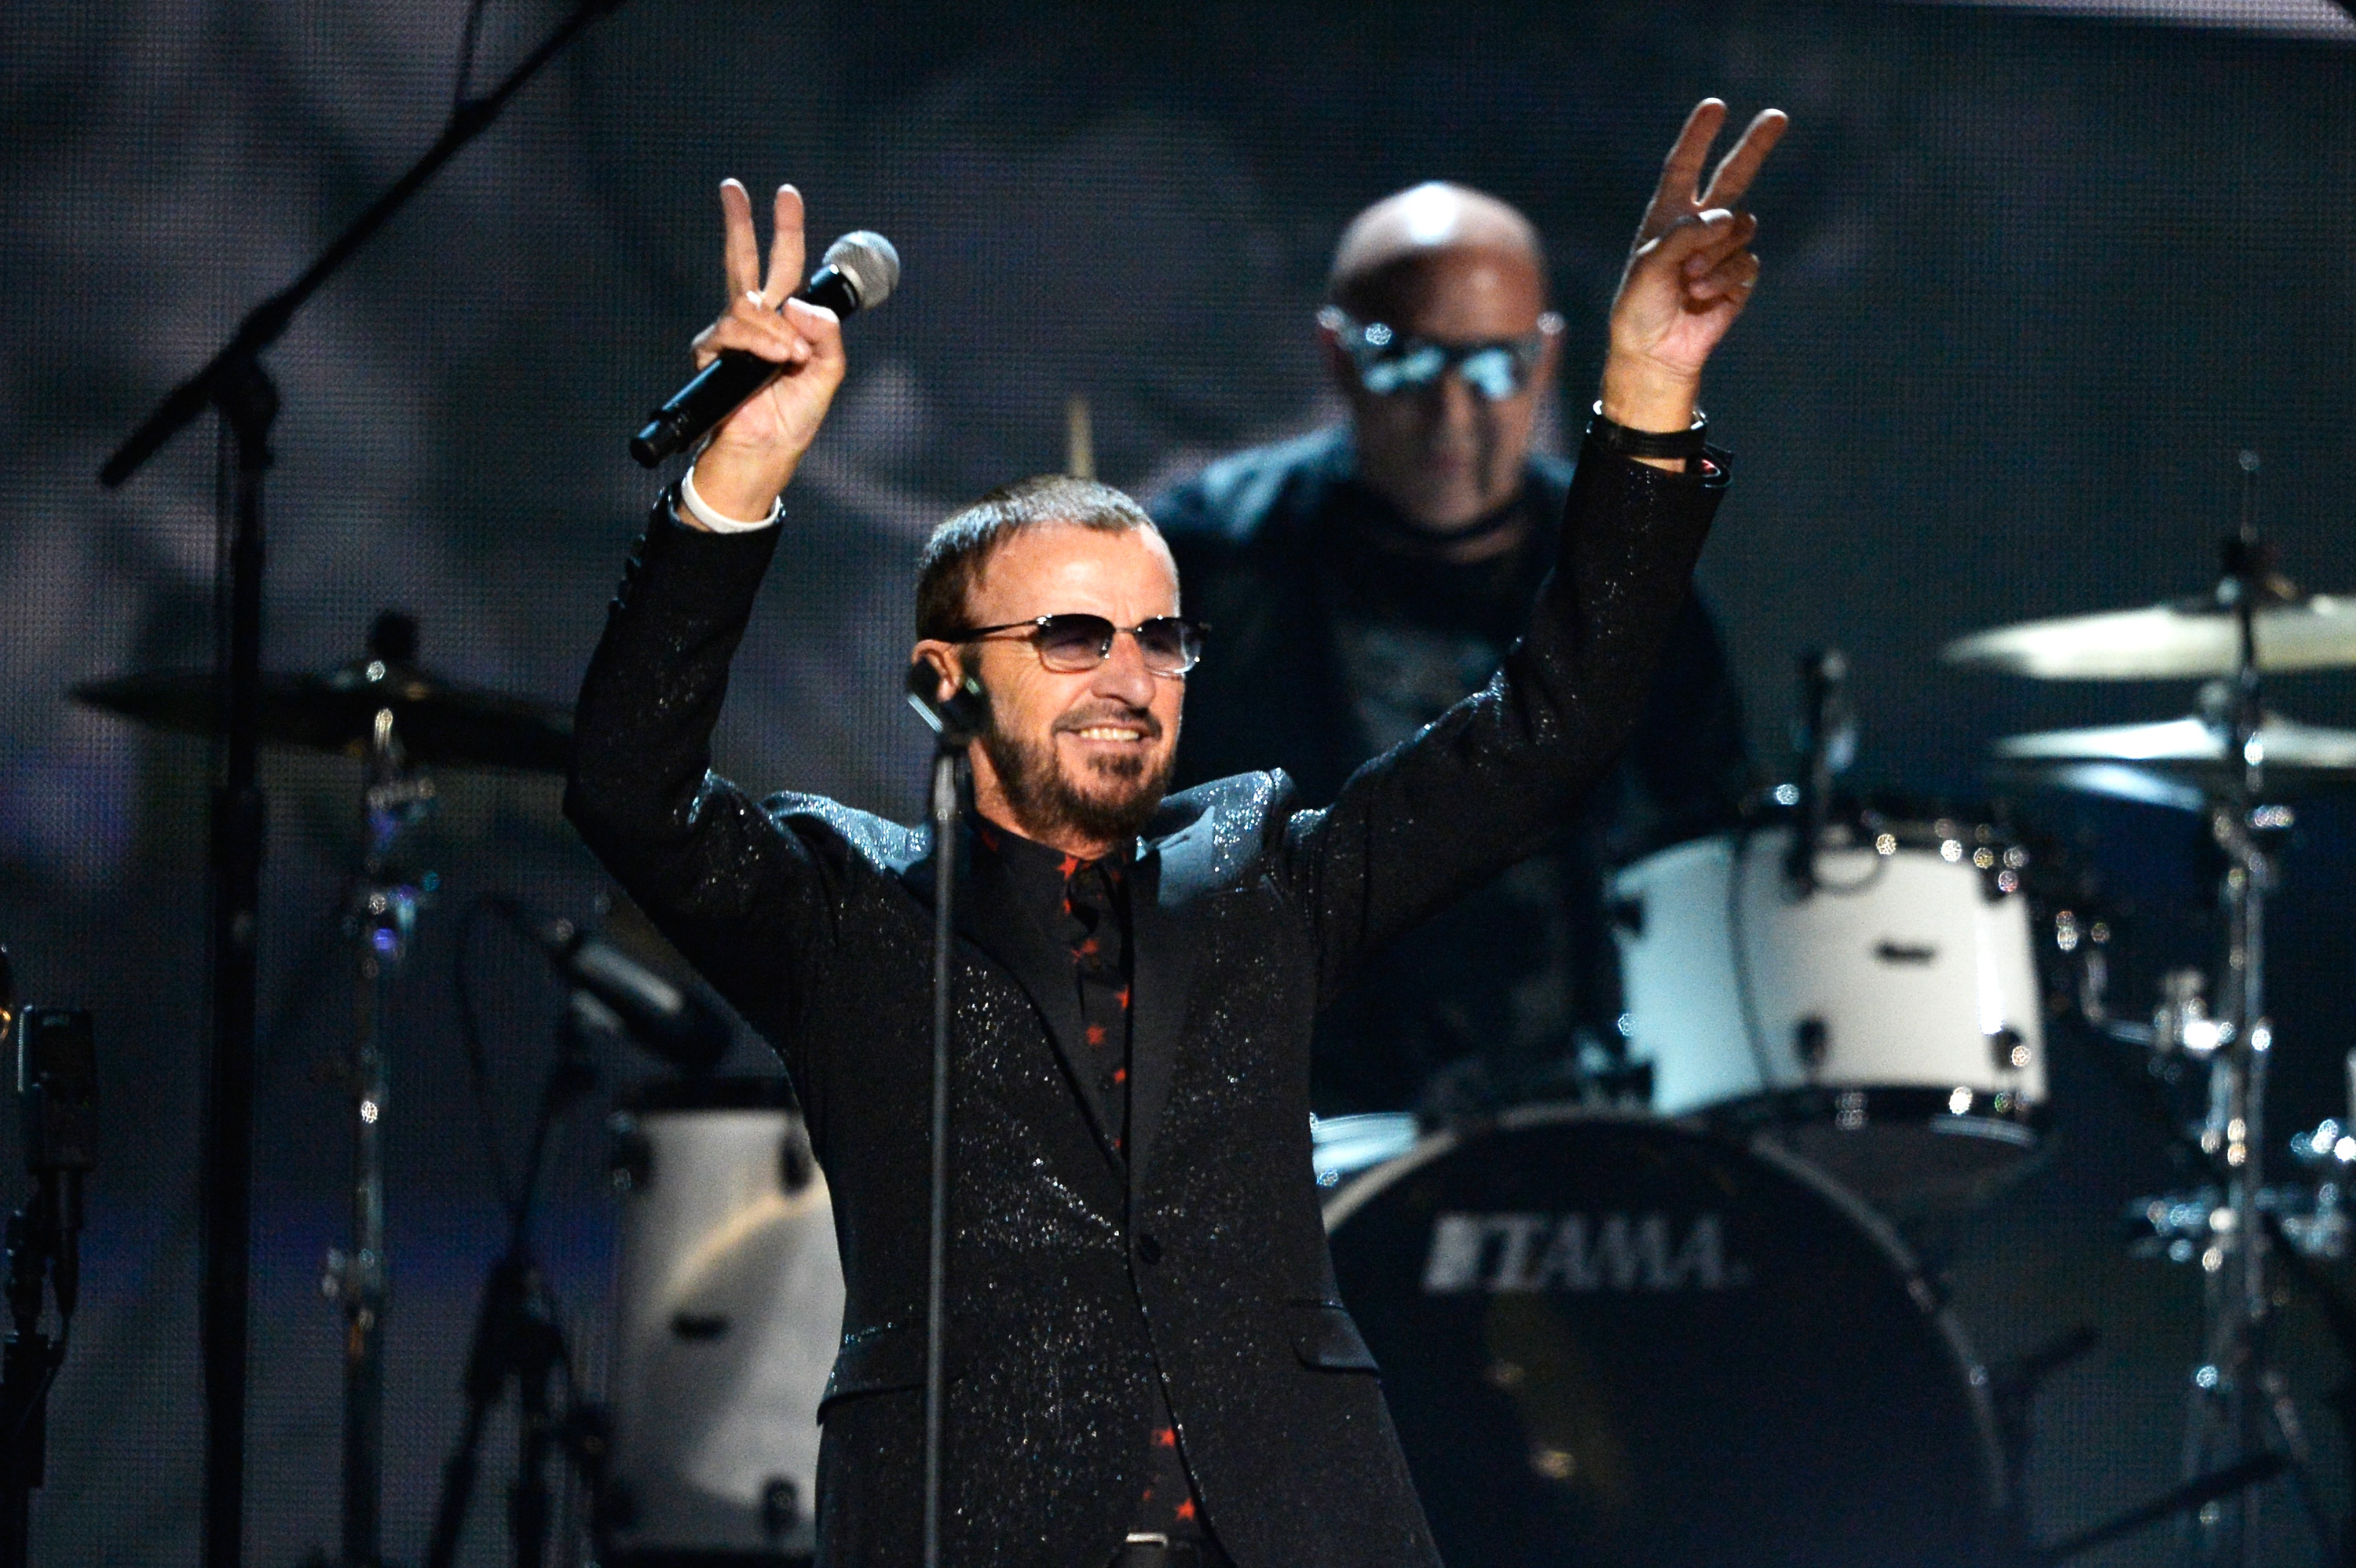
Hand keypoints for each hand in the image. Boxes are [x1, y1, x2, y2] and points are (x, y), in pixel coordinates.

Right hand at [679, 180, 847, 525]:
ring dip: (776, 330)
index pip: (785, 266)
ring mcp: (730, 335)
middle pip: (744, 260)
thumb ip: (827, 334)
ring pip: (747, 304)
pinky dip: (761, 344)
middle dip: (739, 222)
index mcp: (785, 320)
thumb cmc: (794, 420)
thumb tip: (798, 304)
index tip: (786, 194)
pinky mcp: (711, 354)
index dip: (786, 230)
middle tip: (732, 187)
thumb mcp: (828, 374)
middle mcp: (755, 322)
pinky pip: (735, 330)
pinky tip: (776, 360)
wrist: (765, 455)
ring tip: (792, 358)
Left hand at [1601, 99, 1787, 431]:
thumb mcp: (1649, 266)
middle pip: (1733, 176)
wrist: (1655, 351)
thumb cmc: (1640, 306)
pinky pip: (1746, 263)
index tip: (1714, 105)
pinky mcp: (1739, 276)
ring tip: (1688, 282)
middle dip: (1754, 147)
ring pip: (1741, 228)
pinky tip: (1703, 298)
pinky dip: (1724, 280)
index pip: (1684, 167)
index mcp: (1668, 215)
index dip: (1699, 137)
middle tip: (1777, 116)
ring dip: (1716, 256)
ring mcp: (1722, 250)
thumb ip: (1684, 234)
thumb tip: (1727, 216)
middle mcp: (1698, 226)